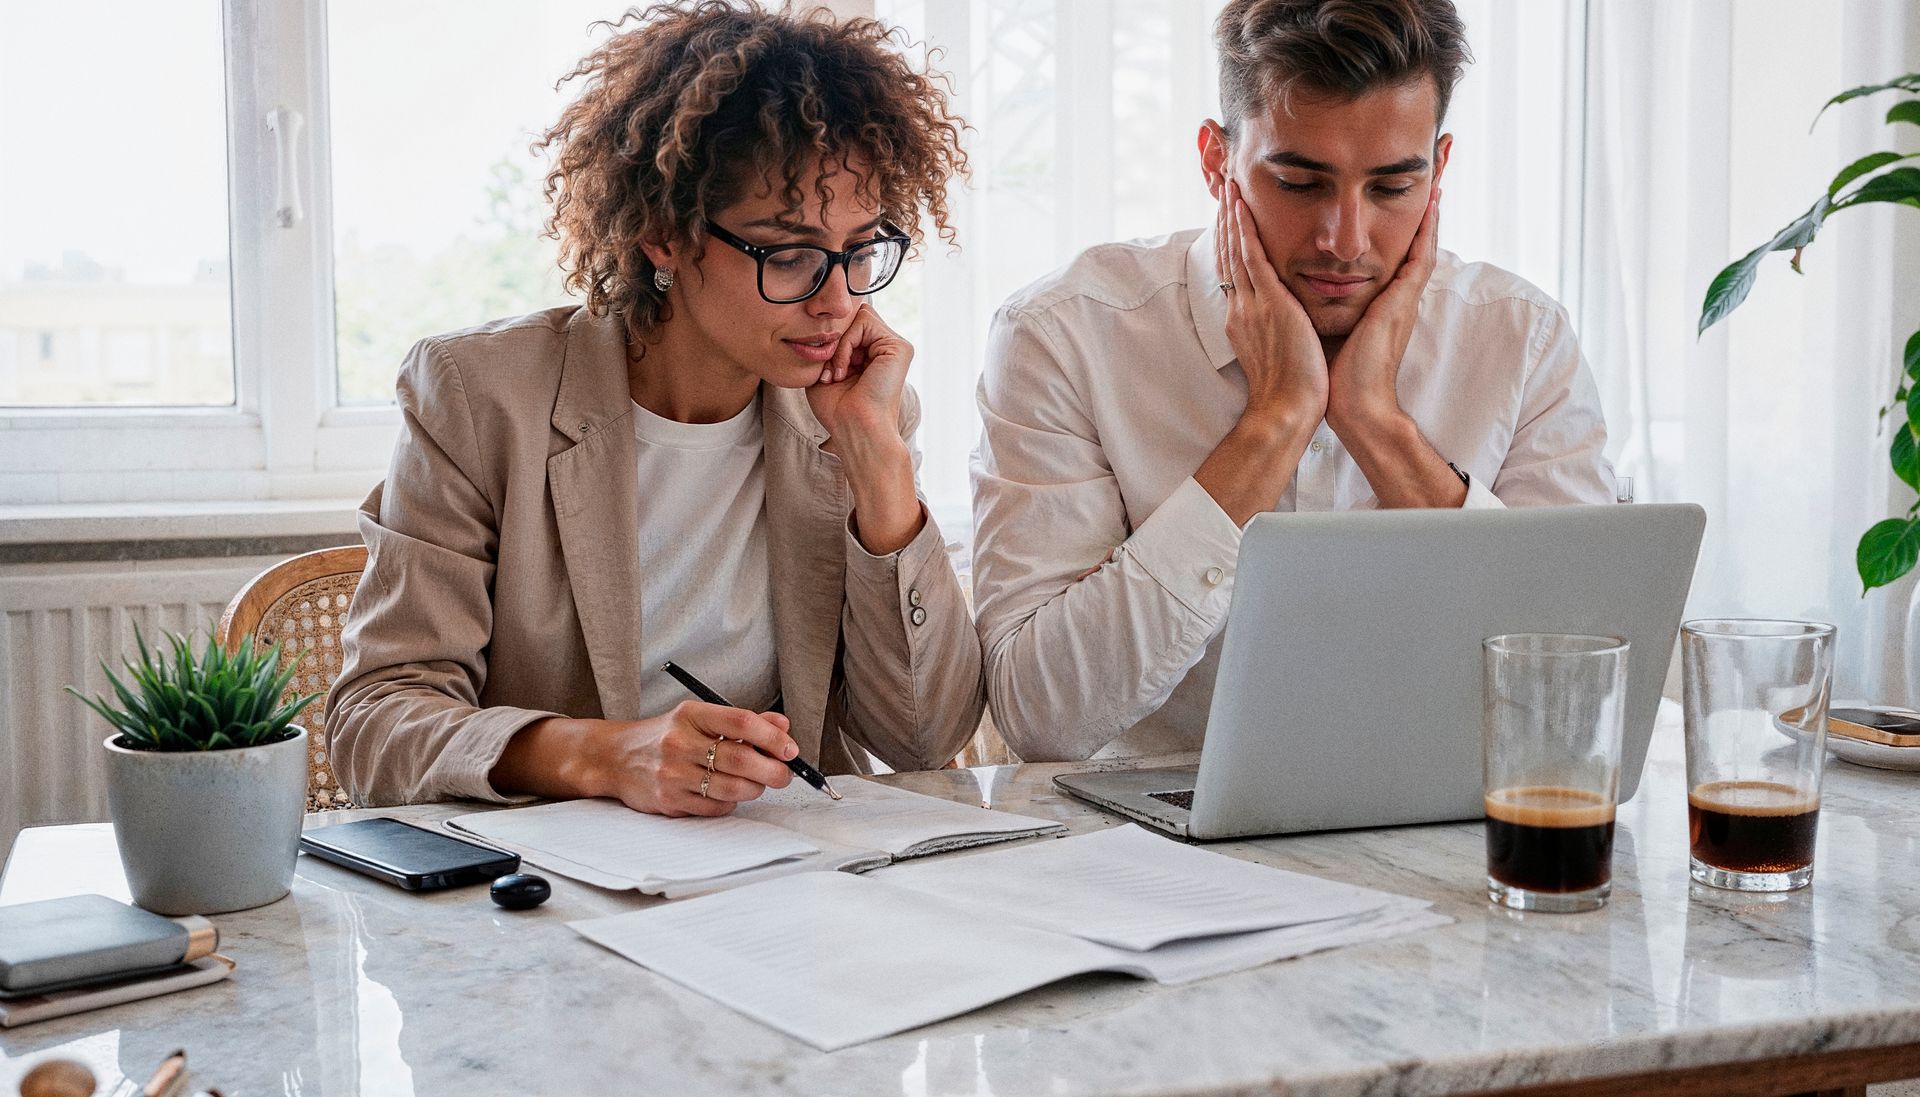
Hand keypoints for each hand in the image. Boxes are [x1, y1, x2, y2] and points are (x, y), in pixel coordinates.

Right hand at [593, 702, 796, 817]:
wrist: (615, 758)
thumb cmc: (664, 736)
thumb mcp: (699, 718)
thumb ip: (742, 722)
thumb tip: (782, 726)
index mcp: (691, 715)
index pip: (741, 722)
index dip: (772, 737)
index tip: (790, 748)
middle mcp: (680, 742)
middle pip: (741, 759)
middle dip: (773, 770)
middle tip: (785, 774)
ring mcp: (673, 773)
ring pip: (732, 788)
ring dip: (754, 789)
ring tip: (756, 783)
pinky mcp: (669, 801)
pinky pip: (715, 806)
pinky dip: (730, 801)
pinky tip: (727, 792)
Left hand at [805, 301, 910, 446]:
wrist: (854, 430)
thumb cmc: (838, 411)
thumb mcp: (828, 370)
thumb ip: (831, 345)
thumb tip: (829, 321)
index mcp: (874, 356)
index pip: (850, 326)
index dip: (833, 343)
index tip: (826, 374)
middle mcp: (887, 350)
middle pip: (854, 319)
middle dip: (836, 343)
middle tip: (830, 373)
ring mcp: (895, 348)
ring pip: (858, 318)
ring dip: (839, 346)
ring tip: (837, 374)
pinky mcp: (899, 347)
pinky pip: (862, 323)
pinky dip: (845, 345)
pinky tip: (844, 371)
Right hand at [1218, 179, 1327, 425]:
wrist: (1287, 410)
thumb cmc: (1291, 393)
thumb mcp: (1278, 355)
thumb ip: (1278, 332)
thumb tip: (1285, 323)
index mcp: (1243, 321)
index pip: (1235, 273)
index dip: (1231, 243)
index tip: (1231, 218)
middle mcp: (1241, 309)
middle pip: (1228, 255)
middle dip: (1226, 221)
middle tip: (1223, 190)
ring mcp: (1251, 305)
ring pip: (1236, 250)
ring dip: (1232, 216)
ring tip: (1229, 185)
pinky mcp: (1268, 303)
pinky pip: (1251, 258)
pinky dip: (1245, 230)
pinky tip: (1242, 206)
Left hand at [1326, 186, 1439, 435]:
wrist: (1352, 405)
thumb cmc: (1335, 373)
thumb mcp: (1328, 325)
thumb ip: (1324, 303)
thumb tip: (1298, 286)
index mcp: (1377, 299)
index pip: (1390, 250)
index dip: (1399, 221)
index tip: (1402, 190)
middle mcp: (1393, 294)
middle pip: (1412, 239)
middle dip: (1424, 206)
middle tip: (1439, 168)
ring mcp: (1401, 298)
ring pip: (1421, 242)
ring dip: (1431, 208)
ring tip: (1441, 171)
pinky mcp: (1402, 303)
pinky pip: (1420, 259)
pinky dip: (1429, 232)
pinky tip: (1434, 205)